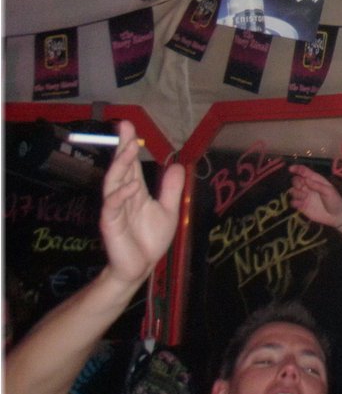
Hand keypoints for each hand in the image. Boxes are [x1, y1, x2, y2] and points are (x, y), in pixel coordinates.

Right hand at [98, 121, 183, 286]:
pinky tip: (132, 186)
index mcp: (135, 191)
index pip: (132, 164)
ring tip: (128, 150)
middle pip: (121, 167)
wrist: (140, 268)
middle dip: (122, 147)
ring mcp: (115, 209)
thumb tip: (177, 165)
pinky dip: (121, 195)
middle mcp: (123, 196)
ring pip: (113, 182)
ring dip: (120, 166)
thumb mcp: (168, 210)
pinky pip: (113, 206)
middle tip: (124, 127)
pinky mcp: (111, 224)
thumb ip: (171, 189)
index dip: (130, 145)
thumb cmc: (150, 240)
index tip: (128, 125)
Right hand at [289, 164, 341, 227]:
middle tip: (302, 187)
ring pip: (292, 191)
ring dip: (295, 192)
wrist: (336, 216)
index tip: (290, 169)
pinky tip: (301, 205)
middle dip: (296, 182)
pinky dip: (294, 202)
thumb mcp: (329, 191)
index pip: (304, 172)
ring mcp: (304, 196)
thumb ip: (317, 185)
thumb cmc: (335, 201)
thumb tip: (305, 179)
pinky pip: (293, 202)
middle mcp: (308, 187)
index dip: (297, 169)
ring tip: (304, 197)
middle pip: (296, 180)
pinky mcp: (302, 206)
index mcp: (316, 180)